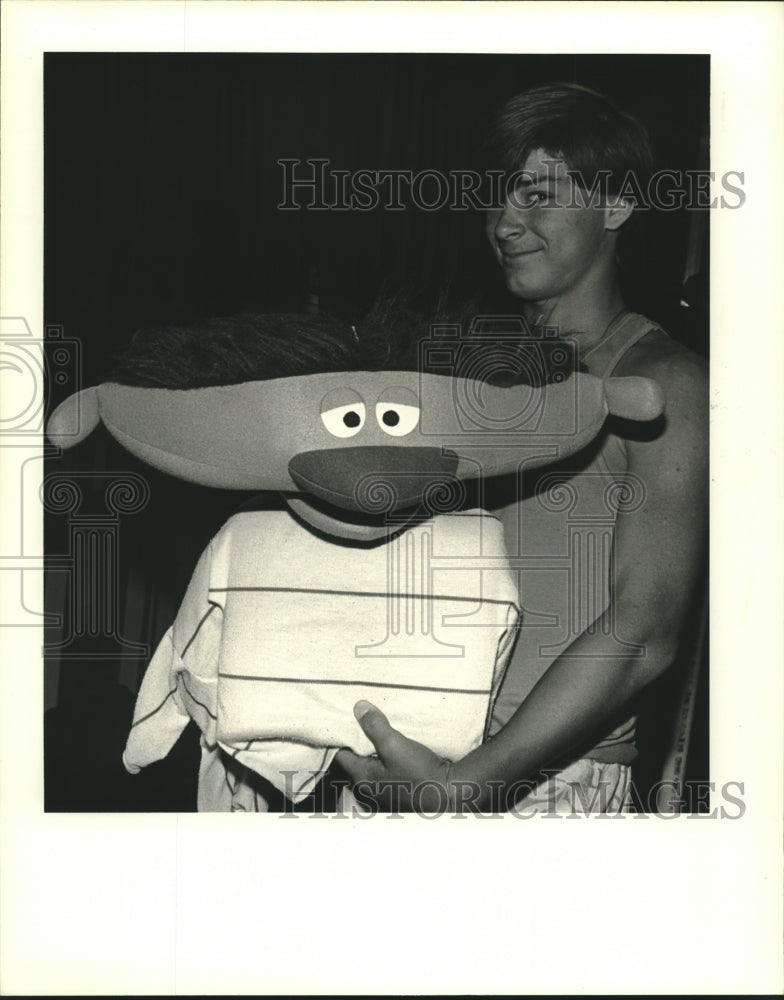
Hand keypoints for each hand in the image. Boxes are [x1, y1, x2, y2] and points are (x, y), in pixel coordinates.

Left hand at [335, 700, 451, 813]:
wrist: (451, 793)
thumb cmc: (420, 773)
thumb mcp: (395, 744)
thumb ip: (374, 726)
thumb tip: (357, 707)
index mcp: (362, 778)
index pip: (340, 754)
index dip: (341, 735)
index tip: (345, 716)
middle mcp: (369, 789)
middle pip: (355, 759)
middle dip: (357, 740)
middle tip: (361, 718)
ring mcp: (384, 792)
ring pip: (371, 764)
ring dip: (373, 748)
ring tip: (378, 728)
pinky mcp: (399, 790)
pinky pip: (385, 769)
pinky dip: (385, 757)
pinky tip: (394, 745)